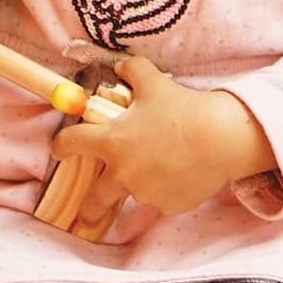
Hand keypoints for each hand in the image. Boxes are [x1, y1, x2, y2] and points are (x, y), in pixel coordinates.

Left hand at [50, 56, 276, 219]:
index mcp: (112, 142)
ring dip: (141, 186)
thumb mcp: (154, 82)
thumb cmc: (184, 108)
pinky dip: (170, 190)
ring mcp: (147, 193)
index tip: (61, 150)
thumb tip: (121, 66)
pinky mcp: (170, 205)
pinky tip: (185, 174)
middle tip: (86, 215)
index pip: (71, 143)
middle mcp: (123, 173)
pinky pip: (164, 199)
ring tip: (164, 170)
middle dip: (88, 210)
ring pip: (137, 194)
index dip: (61, 145)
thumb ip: (132, 71)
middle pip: (94, 200)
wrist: (221, 138)